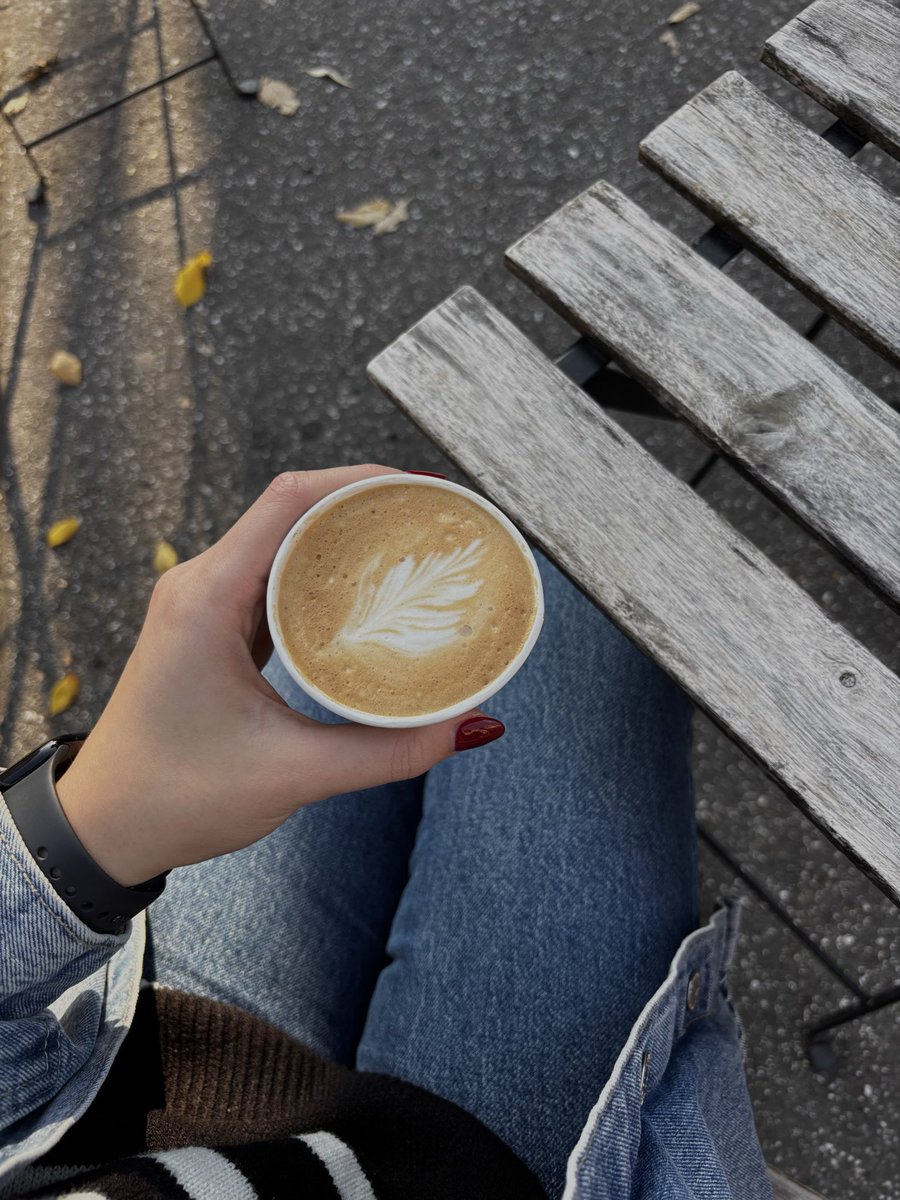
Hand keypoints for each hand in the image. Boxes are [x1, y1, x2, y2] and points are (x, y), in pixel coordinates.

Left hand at [56, 467, 504, 886]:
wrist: (103, 828)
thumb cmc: (176, 797)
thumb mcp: (293, 774)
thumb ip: (386, 752)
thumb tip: (468, 725)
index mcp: (206, 598)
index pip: (290, 501)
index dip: (359, 481)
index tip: (422, 488)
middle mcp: (201, 585)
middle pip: (292, 512)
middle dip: (365, 506)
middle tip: (434, 521)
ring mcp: (204, 604)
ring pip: (284, 544)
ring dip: (345, 540)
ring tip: (413, 548)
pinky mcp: (213, 628)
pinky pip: (274, 580)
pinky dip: (323, 577)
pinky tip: (368, 593)